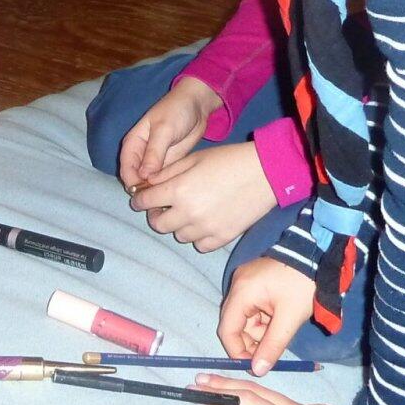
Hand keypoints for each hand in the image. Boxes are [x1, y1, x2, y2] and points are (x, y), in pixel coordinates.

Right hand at [118, 76, 222, 190]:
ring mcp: (155, 162)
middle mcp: (140, 155)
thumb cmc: (176, 112)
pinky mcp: (168, 165)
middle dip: (144, 191)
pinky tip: (175, 194)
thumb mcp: (164, 130)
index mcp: (133, 144)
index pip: (126, 169)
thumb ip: (154, 153)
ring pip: (149, 182)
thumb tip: (144, 176)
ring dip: (156, 191)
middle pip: (136, 179)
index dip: (133, 183)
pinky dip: (166, 187)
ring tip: (168, 200)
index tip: (146, 193)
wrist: (196, 105)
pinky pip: (163, 181)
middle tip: (159, 200)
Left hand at [131, 142, 275, 252]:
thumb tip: (148, 183)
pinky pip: (199, 245)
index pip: (144, 201)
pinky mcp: (221, 238)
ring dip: (178, 225)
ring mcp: (205, 228)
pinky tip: (203, 223)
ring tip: (188, 212)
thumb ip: (167, 172)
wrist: (265, 173)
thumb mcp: (194, 159)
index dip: (139, 199)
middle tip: (163, 207)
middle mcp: (188, 213)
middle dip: (155, 214)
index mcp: (178, 190)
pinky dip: (197, 236)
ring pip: (178, 236)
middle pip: (157, 224)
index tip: (140, 199)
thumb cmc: (228, 160)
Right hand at [218, 256, 314, 375]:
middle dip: (252, 341)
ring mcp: (245, 281)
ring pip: (245, 317)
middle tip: (270, 351)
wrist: (317, 256)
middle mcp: (238, 285)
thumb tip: (258, 371)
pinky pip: (252, 306)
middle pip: (235, 324)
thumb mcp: (289, 319)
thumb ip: (272, 346)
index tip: (254, 365)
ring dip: (260, 329)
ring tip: (281, 329)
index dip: (237, 352)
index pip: (227, 330)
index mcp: (242, 292)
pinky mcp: (254, 280)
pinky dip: (263, 318)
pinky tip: (279, 319)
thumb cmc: (302, 285)